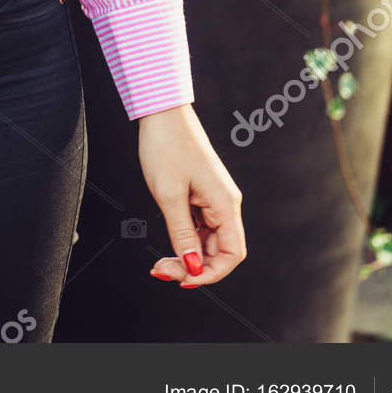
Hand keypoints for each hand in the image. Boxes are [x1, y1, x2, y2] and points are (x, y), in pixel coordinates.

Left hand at [136, 104, 245, 286]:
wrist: (161, 114)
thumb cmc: (166, 146)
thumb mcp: (169, 195)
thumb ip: (181, 233)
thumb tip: (191, 266)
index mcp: (225, 203)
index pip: (232, 254)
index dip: (211, 273)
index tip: (184, 279)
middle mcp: (224, 203)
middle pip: (219, 251)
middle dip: (193, 266)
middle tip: (161, 270)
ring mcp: (213, 199)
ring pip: (207, 241)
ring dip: (187, 255)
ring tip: (160, 261)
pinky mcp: (201, 194)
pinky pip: (199, 227)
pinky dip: (184, 240)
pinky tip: (168, 244)